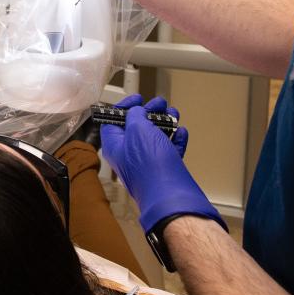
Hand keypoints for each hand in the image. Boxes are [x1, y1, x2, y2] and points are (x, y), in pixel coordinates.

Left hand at [98, 95, 221, 233]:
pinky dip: (175, 140)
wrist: (170, 195)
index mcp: (115, 146)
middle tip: (161, 104)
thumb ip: (135, 116)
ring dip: (164, 123)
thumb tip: (136, 113)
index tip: (138, 99)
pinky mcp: (164, 170)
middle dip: (149, 113)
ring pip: (155, 138)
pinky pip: (169, 151)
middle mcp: (129, 155)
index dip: (124, 107)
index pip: (112, 121)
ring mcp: (147, 164)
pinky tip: (181, 132)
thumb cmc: (150, 165)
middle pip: (136, 128)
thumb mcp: (137, 130)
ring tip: (174, 114)